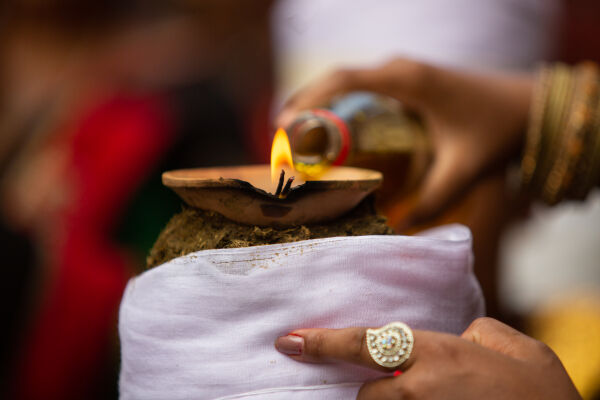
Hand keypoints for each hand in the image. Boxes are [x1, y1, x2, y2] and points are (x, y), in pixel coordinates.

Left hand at [274, 317, 580, 399]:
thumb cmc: (539, 391)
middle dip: (380, 394)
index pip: (363, 343)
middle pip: (367, 394)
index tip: (288, 342)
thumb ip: (469, 335)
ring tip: (438, 399)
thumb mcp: (505, 344)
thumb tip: (456, 337)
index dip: (322, 343)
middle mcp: (419, 389)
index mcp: (435, 353)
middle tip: (413, 392)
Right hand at [277, 59, 532, 224]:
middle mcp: (400, 69)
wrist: (528, 107)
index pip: (346, 80)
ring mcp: (403, 72)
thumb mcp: (462, 171)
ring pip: (348, 80)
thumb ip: (430, 202)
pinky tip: (331, 128)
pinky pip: (363, 86)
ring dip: (321, 101)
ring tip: (296, 134)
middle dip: (306, 103)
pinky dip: (340, 103)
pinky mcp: (407, 80)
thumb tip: (397, 230)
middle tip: (281, 138)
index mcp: (408, 81)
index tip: (285, 124)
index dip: (310, 99)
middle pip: (338, 77)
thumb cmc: (497, 130)